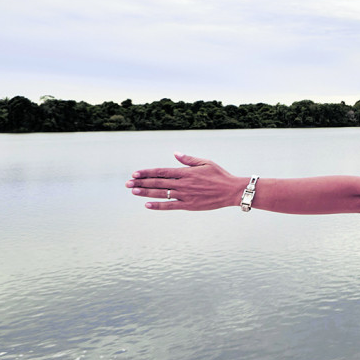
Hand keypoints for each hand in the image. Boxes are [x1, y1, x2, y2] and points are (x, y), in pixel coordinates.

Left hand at [126, 153, 244, 210]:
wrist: (232, 191)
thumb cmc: (220, 175)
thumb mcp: (206, 162)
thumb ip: (189, 159)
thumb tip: (175, 153)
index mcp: (186, 172)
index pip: (162, 172)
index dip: (147, 172)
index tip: (136, 173)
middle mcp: (183, 184)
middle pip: (158, 183)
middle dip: (141, 183)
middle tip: (128, 183)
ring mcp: (185, 195)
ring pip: (161, 194)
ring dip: (145, 193)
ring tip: (133, 191)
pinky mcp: (189, 206)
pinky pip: (170, 206)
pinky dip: (158, 206)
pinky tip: (147, 205)